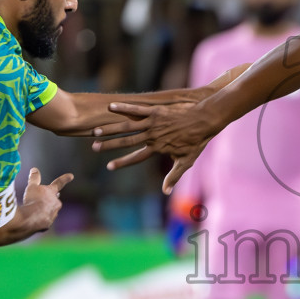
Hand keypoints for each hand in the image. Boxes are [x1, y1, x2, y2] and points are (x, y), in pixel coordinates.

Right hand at [19, 167, 73, 231]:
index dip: (65, 178)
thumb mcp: (31, 187)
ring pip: (50, 210)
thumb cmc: (32, 200)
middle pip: (55, 199)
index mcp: (52, 192)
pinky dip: (40, 218)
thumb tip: (34, 169)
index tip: (71, 176)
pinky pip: (45, 220)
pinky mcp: (48, 224)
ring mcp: (53, 214)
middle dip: (51, 198)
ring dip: (44, 209)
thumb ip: (34, 178)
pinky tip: (33, 218)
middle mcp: (56, 203)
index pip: (59, 183)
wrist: (31, 219)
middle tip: (46, 198)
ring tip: (34, 209)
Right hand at [92, 100, 217, 193]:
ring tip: (96, 130)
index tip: (109, 166)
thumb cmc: (196, 141)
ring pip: (128, 126)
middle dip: (109, 145)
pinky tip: (111, 106)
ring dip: (111, 128)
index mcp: (157, 148)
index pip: (136, 157)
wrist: (205, 120)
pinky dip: (123, 107)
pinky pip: (136, 109)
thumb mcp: (185, 161)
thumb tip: (166, 192)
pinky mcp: (156, 110)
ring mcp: (153, 122)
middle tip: (95, 147)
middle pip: (126, 142)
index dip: (122, 162)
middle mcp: (152, 135)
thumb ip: (174, 176)